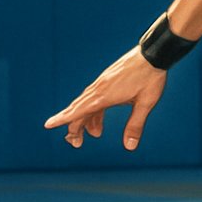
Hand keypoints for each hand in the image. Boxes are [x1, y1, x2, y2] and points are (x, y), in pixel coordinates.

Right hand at [44, 46, 166, 150]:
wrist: (152, 54)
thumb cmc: (150, 78)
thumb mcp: (146, 104)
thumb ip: (135, 125)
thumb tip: (129, 147)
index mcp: (105, 96)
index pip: (79, 111)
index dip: (63, 119)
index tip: (48, 125)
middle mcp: (99, 89)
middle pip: (79, 110)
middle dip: (75, 127)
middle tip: (75, 143)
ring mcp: (102, 83)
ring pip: (86, 103)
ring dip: (87, 120)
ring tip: (95, 134)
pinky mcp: (107, 80)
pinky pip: (94, 97)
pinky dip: (94, 109)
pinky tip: (99, 117)